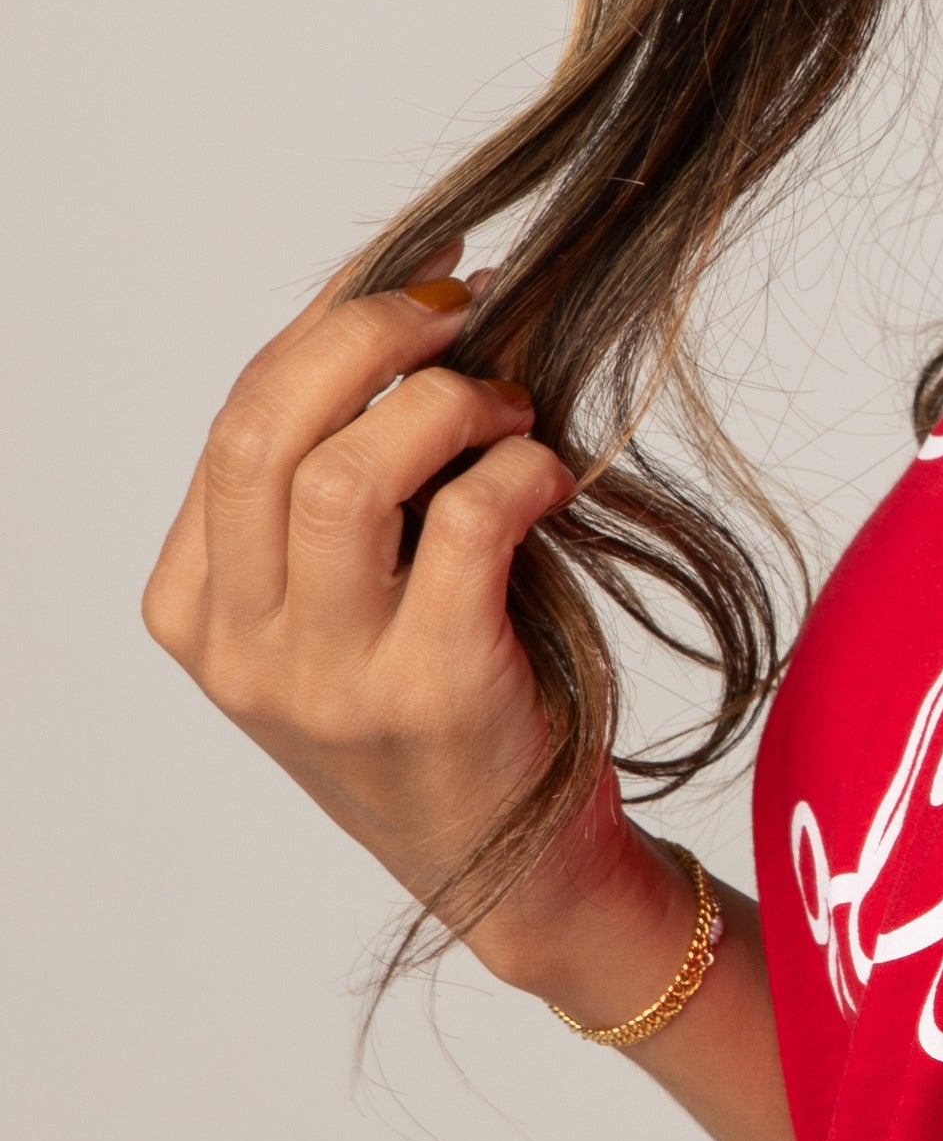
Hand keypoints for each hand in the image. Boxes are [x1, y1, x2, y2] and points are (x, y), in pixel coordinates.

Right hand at [141, 263, 659, 973]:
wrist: (511, 863)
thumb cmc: (438, 701)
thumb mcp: (342, 600)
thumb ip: (333, 478)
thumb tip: (403, 296)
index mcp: (196, 612)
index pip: (236, 421)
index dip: (328, 323)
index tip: (418, 276)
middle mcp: (244, 650)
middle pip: (265, 430)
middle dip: (371, 336)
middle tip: (461, 311)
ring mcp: (328, 680)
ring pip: (348, 475)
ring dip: (447, 406)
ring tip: (509, 410)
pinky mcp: (431, 693)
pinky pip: (465, 525)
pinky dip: (517, 470)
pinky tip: (547, 475)